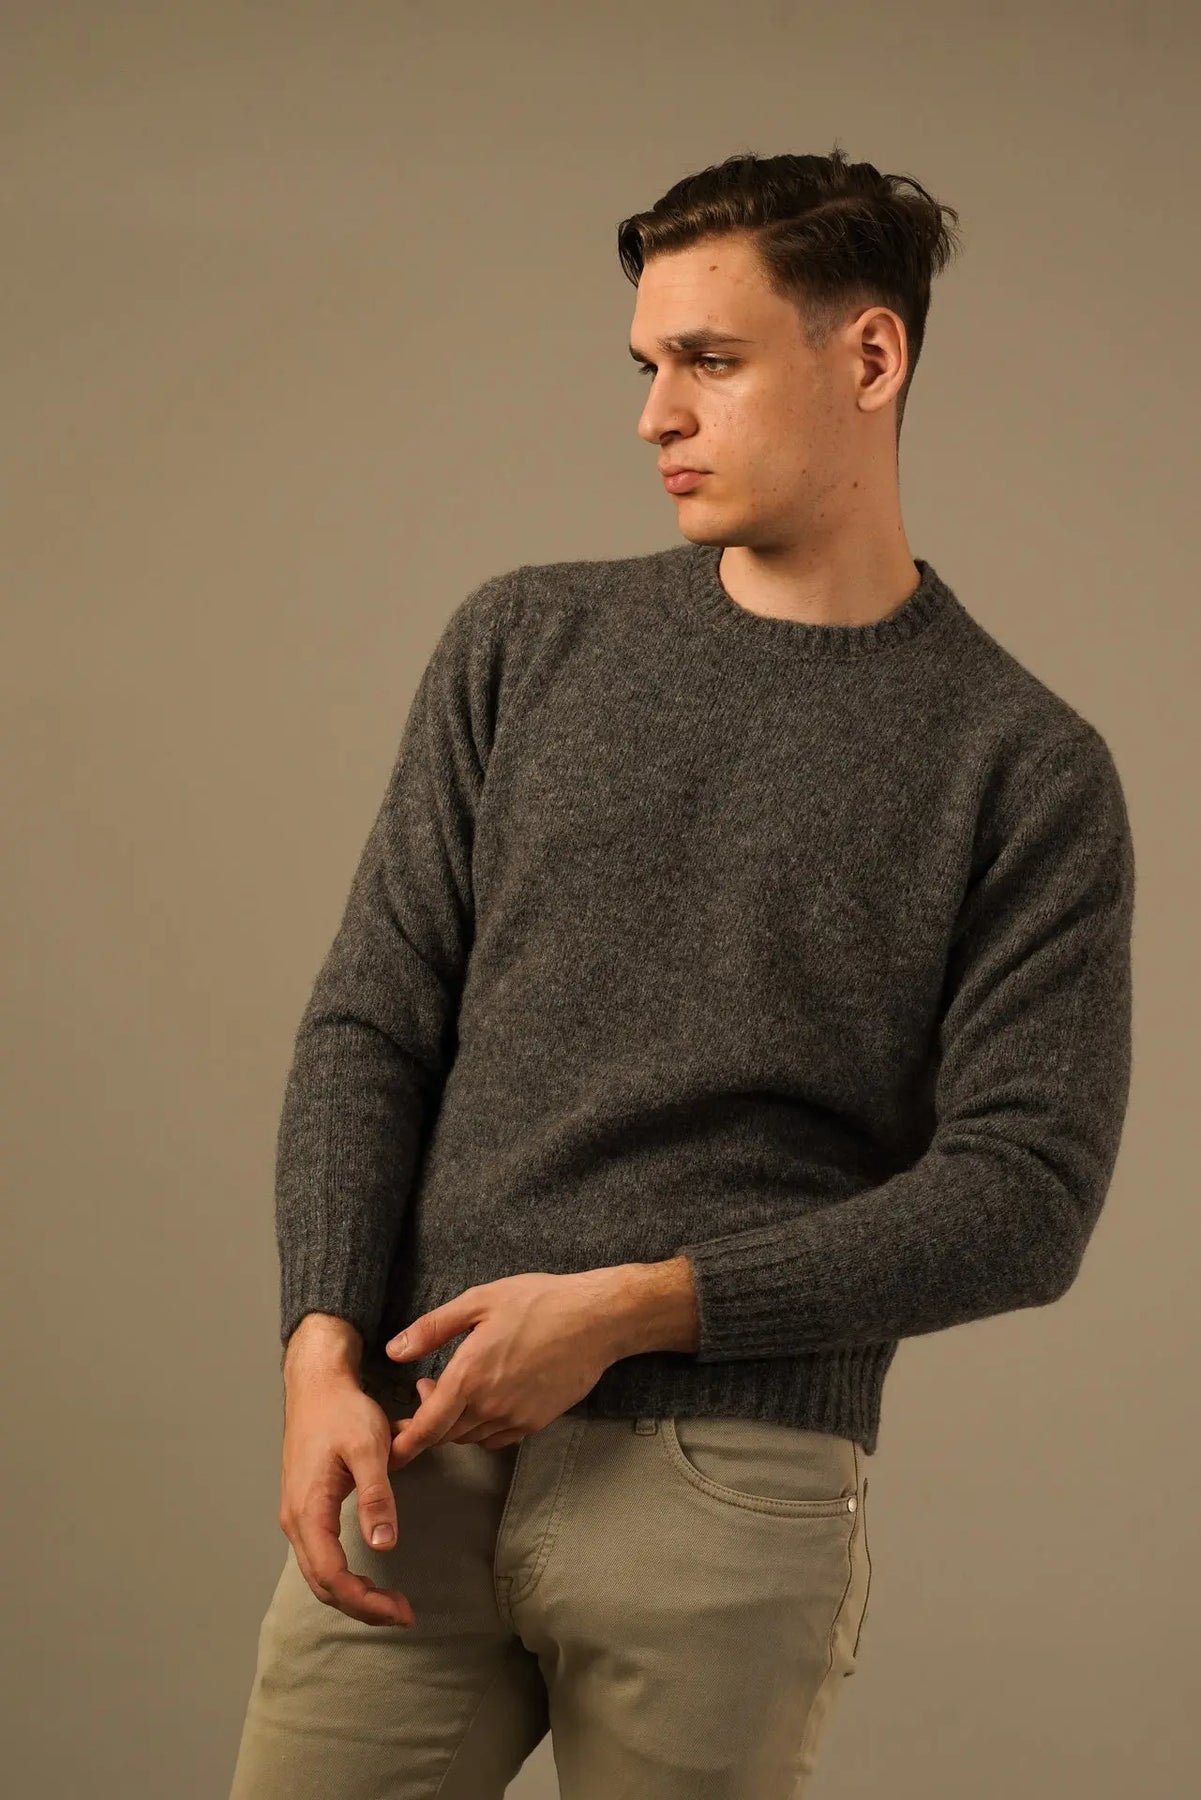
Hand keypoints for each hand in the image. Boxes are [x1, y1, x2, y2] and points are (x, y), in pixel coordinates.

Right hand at [278, 1363, 416, 1629]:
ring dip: (353, 1594)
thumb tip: (384, 1545)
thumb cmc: (342, 1411)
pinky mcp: (305, 1507)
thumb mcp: (368, 1448)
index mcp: (308, 1509)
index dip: (365, 1602)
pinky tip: (369, 1578)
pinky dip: (343, 1576)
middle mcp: (296, 1519)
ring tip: (391, 1604)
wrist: (317, 1384)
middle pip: (322, 1584)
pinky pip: (320, 1556)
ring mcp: (297, 1515)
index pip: (332, 1576)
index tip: (401, 1611)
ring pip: (319, 1574)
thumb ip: (377, 1496)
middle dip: (362, 1606)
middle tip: (402, 1614)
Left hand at [383, 1270, 617, 1464]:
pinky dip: (481, 1428)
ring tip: (455, 1388)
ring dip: (454, 1423)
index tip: (389, 1454)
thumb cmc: (539, 1302)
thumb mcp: (479, 1301)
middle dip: (427, 1421)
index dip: (405, 1445)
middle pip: (446, 1434)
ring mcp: (516, 1417)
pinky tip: (485, 1400)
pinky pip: (497, 1437)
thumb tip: (395, 1350)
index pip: (427, 1426)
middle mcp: (490, 1404)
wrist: (596, 1319)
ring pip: (471, 1437)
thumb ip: (432, 1328)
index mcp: (470, 1376)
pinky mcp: (536, 1422)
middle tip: (425, 1389)